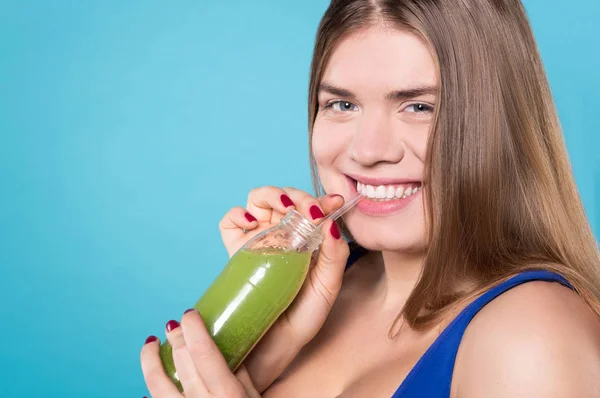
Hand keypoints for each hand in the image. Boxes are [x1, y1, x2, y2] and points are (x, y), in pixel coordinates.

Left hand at [141, 309, 260, 396]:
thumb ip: (242, 377)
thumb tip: (229, 349)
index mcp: (228, 396)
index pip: (204, 353)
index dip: (193, 329)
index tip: (189, 314)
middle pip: (182, 362)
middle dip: (175, 338)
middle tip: (174, 324)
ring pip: (157, 384)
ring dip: (150, 360)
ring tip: (150, 344)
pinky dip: (150, 391)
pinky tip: (151, 378)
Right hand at [219, 186, 350, 390]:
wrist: (271, 345)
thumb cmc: (302, 319)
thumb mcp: (327, 288)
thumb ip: (335, 256)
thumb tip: (331, 223)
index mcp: (307, 241)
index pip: (312, 209)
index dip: (320, 200)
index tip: (332, 202)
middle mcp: (282, 236)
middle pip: (284, 199)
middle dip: (296, 196)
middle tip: (305, 209)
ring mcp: (258, 240)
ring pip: (258, 201)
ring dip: (270, 195)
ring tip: (282, 208)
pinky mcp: (235, 250)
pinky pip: (230, 222)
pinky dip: (237, 214)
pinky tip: (251, 223)